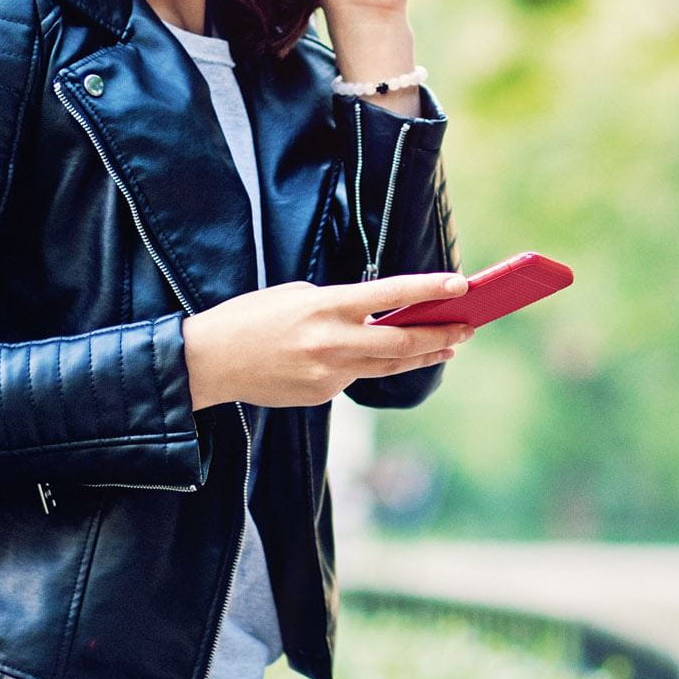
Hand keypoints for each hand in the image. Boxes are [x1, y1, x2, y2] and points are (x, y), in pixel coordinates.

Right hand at [180, 272, 475, 410]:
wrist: (210, 361)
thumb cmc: (250, 318)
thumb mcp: (296, 295)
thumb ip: (338, 305)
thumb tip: (377, 318)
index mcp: (325, 306)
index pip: (390, 294)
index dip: (430, 289)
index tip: (461, 283)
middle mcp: (332, 342)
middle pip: (403, 343)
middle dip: (442, 335)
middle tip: (469, 327)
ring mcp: (328, 374)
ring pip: (388, 367)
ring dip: (422, 356)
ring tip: (448, 347)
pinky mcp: (321, 395)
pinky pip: (353, 377)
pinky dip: (365, 365)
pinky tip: (367, 357)